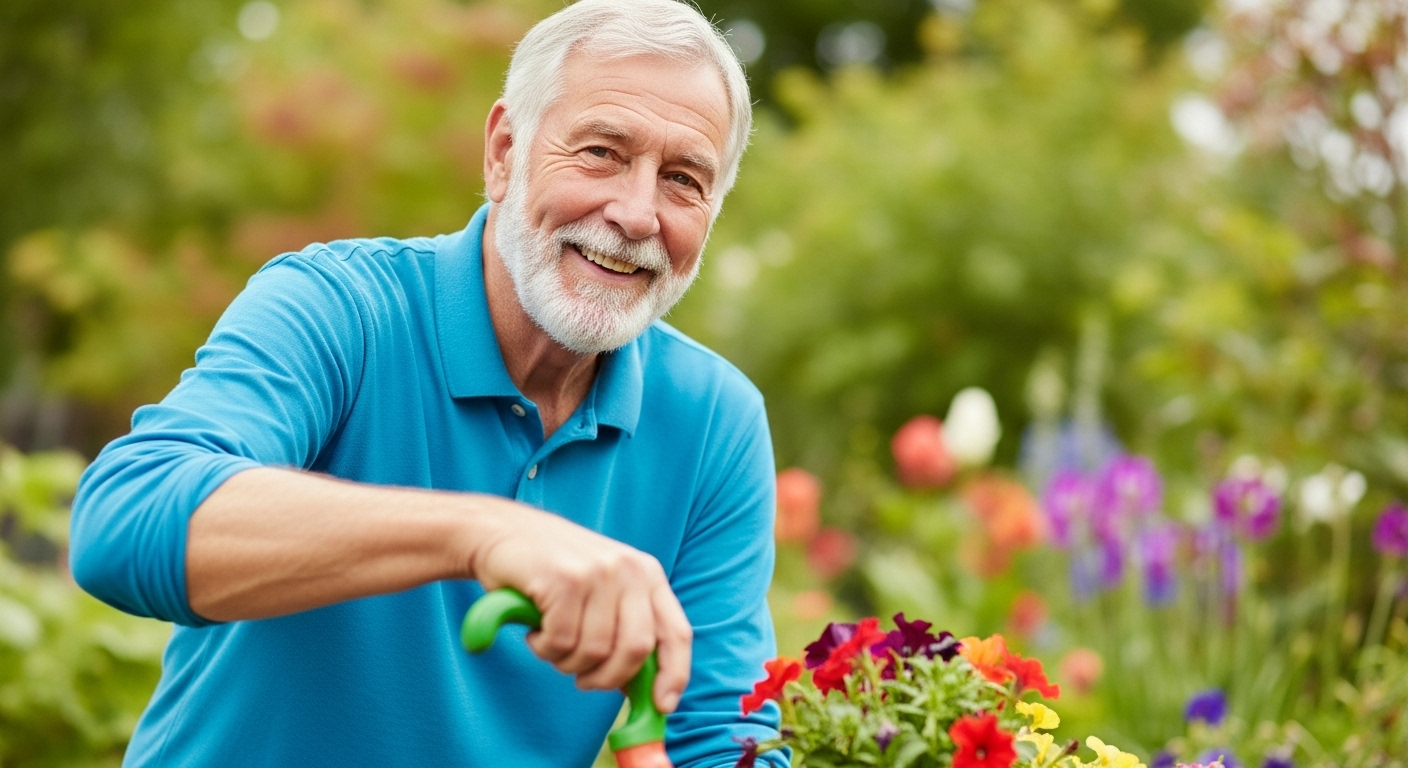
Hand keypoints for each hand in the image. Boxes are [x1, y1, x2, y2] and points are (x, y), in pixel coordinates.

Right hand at [463, 496, 691, 713]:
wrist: (501, 532)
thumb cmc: (553, 571)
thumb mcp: (603, 591)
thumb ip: (627, 628)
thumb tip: (648, 691)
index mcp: (647, 573)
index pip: (676, 632)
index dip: (674, 674)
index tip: (662, 706)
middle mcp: (629, 569)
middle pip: (636, 649)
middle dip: (607, 678)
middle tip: (583, 679)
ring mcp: (598, 571)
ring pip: (595, 651)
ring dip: (567, 661)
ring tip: (551, 641)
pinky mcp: (564, 578)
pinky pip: (561, 641)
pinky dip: (545, 647)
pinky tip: (536, 629)